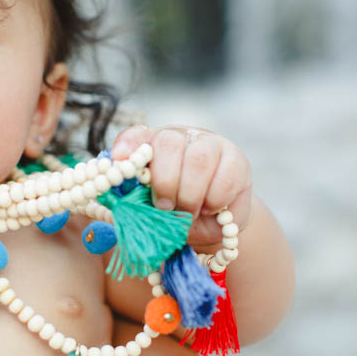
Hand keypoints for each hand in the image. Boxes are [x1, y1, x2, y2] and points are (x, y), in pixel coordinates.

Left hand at [111, 125, 252, 245]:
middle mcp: (180, 136)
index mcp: (152, 146)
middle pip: (169, 144)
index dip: (128, 145)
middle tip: (165, 208)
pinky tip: (210, 208)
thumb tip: (125, 206)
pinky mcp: (236, 159)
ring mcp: (210, 144)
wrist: (214, 219)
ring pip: (199, 159)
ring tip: (189, 213)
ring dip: (190, 194)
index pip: (137, 135)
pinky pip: (225, 178)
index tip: (120, 159)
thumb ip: (138, 202)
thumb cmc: (176, 212)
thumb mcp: (154, 208)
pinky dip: (214, 200)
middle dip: (165, 182)